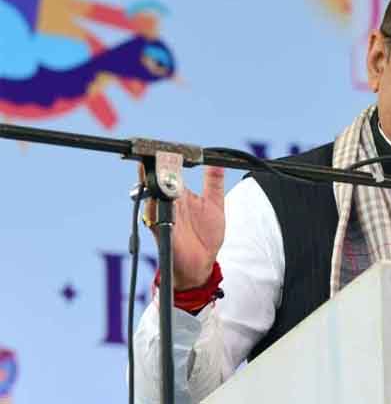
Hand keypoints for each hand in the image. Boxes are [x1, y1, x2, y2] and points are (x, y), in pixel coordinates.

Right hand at [142, 165, 225, 289]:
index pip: (170, 171)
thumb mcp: (214, 203)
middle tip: (160, 154)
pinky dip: (155, 209)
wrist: (201, 263)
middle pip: (157, 180)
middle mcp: (168, 203)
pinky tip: (159, 201)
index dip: (167, 159)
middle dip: (157, 168)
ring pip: (152, 196)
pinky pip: (153, 218)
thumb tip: (218, 160)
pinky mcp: (160, 231)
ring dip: (155, 186)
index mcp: (179, 194)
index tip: (169, 147)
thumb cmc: (206, 234)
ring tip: (159, 173)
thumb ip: (213, 182)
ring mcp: (162, 216)